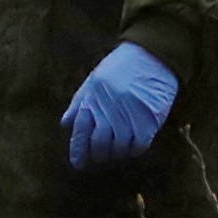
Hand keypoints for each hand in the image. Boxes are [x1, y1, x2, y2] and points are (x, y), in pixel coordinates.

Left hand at [61, 40, 177, 172]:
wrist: (152, 54)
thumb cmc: (121, 67)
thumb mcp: (95, 79)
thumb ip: (80, 103)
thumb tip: (65, 124)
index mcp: (93, 97)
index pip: (80, 131)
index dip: (78, 151)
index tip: (78, 164)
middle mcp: (110, 107)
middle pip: (100, 144)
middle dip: (99, 154)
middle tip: (102, 154)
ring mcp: (130, 114)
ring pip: (120, 148)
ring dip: (118, 152)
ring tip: (119, 146)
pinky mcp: (149, 119)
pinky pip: (139, 146)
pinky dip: (134, 149)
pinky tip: (134, 142)